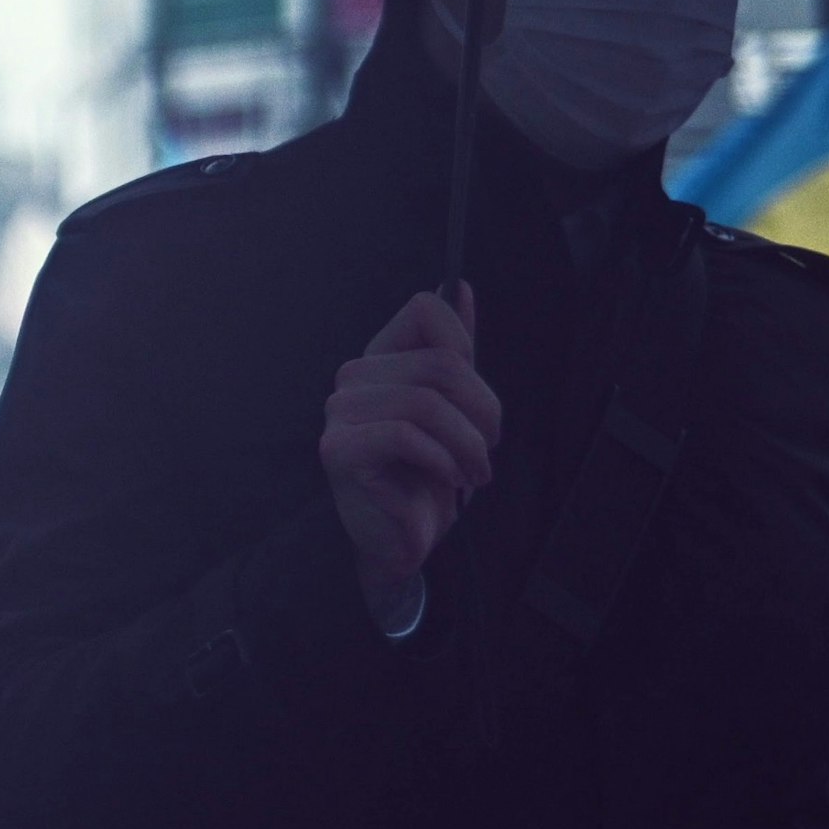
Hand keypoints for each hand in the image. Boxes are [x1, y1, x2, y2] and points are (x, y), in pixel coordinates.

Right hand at [319, 286, 500, 627]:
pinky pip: (404, 435)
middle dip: (483, 409)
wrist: (402, 540)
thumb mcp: (454, 410)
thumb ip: (455, 351)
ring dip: (468, 443)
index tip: (475, 398)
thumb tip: (463, 289)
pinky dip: (441, 460)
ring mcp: (340, 413)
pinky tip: (447, 479)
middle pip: (441, 363)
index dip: (465, 346)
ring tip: (475, 472)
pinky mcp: (339, 450)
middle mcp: (353, 378)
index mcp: (381, 360)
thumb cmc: (427, 476)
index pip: (425, 309)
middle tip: (489, 446)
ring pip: (427, 402)